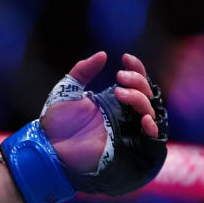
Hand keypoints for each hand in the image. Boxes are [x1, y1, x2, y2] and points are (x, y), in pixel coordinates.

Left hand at [42, 51, 159, 172]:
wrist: (50, 146)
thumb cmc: (57, 122)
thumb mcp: (67, 90)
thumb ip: (83, 71)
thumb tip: (103, 55)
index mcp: (112, 101)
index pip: (135, 83)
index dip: (137, 69)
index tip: (125, 58)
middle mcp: (123, 114)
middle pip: (146, 94)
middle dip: (137, 81)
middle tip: (119, 77)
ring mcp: (126, 130)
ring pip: (150, 111)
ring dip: (140, 98)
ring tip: (119, 92)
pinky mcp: (128, 147)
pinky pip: (151, 139)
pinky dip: (153, 127)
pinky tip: (144, 119)